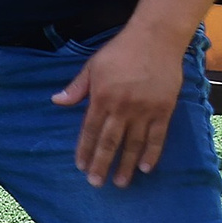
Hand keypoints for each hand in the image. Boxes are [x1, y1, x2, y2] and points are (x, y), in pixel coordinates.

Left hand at [51, 26, 187, 187]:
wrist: (155, 39)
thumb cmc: (120, 51)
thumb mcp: (92, 66)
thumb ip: (76, 87)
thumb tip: (56, 102)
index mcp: (102, 97)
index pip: (90, 130)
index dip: (85, 150)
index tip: (81, 167)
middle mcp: (122, 107)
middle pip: (110, 142)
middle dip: (102, 164)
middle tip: (96, 183)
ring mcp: (145, 110)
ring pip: (134, 143)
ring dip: (126, 165)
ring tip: (120, 183)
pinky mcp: (164, 109)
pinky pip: (158, 136)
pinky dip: (152, 153)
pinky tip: (146, 168)